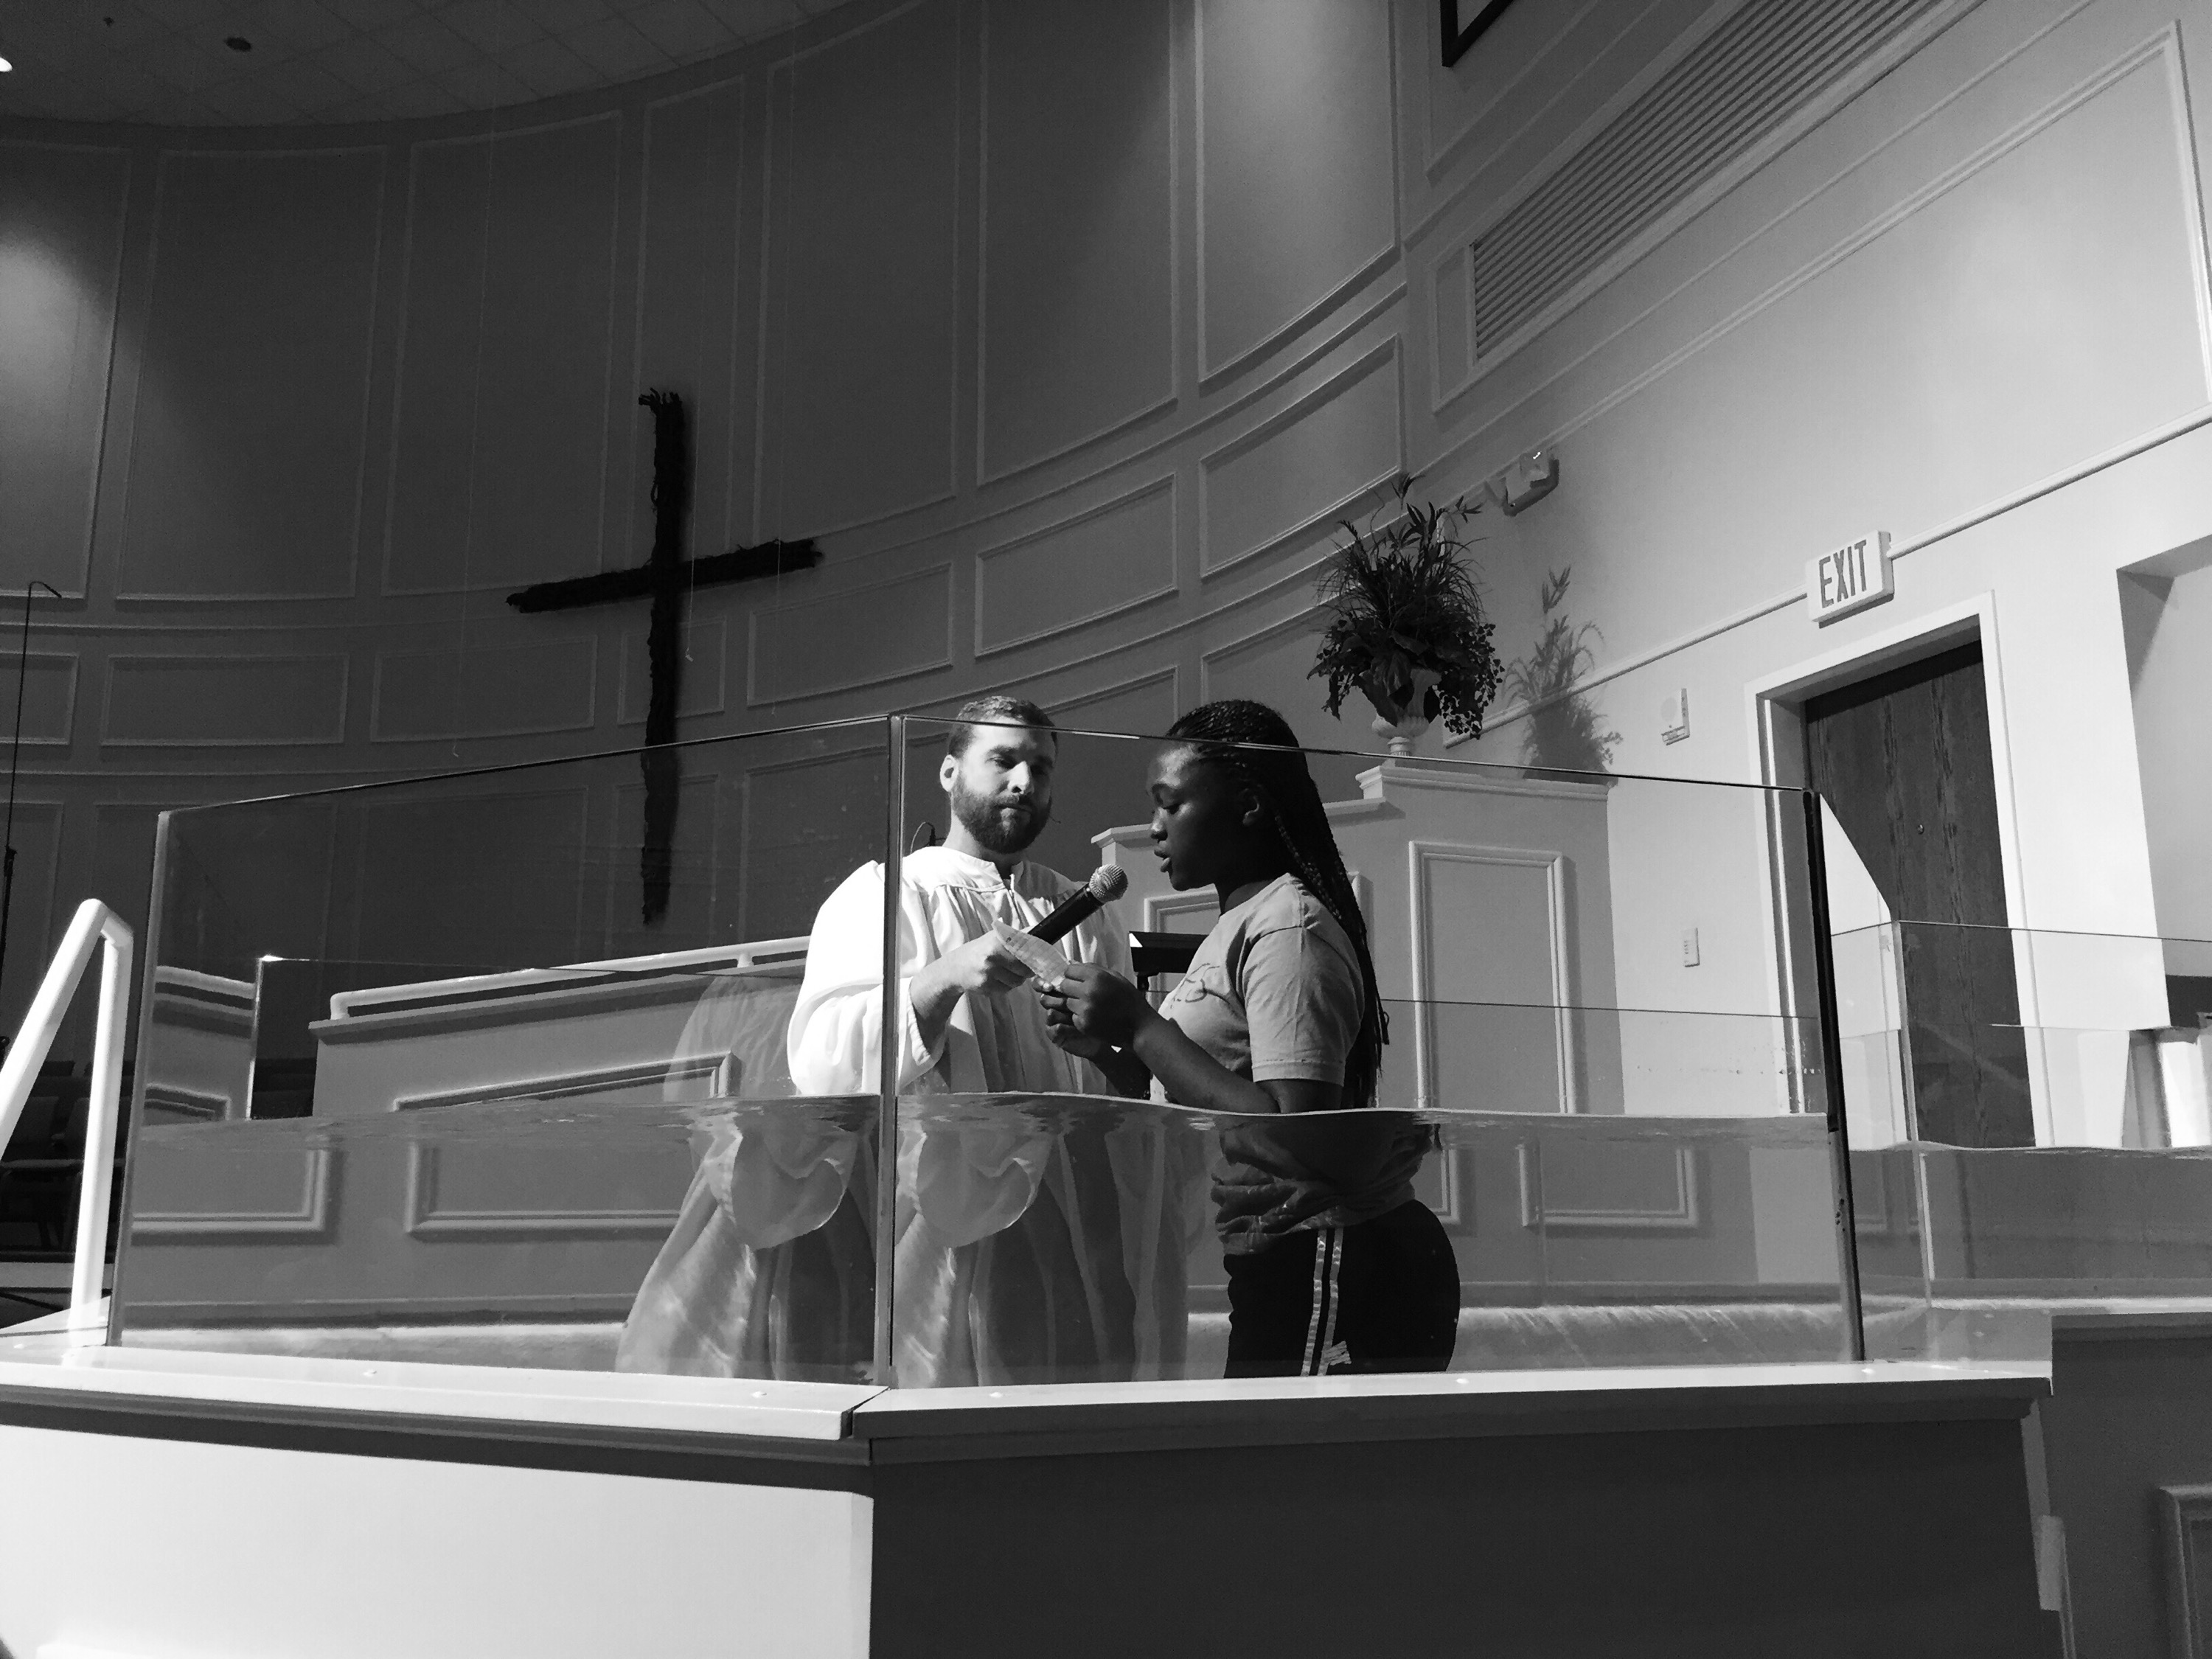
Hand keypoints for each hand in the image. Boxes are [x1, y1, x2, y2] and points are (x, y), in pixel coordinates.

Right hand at [917, 925, 1034, 1001]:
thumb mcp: (996, 937)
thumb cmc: (980, 950)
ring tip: (1005, 972)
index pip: (1028, 948)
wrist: (954, 968)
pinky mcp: (985, 985)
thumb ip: (1018, 935)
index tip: (1045, 959)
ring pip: (1017, 981)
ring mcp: (988, 971)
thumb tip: (1039, 932)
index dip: (1039, 955)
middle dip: (1028, 970)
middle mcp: (993, 953)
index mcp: (999, 939)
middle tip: (1024, 967)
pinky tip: (995, 979)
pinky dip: (1005, 986)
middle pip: (1026, 967)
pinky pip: (1006, 989)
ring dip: (1017, 979)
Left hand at [1035, 960, 1152, 1049]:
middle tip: (1083, 993)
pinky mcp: (1083, 1024)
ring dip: (1075, 1003)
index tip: (1077, 978)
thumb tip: (1075, 965)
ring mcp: (1084, 1010)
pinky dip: (1080, 1017)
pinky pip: (1073, 1016)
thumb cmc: (1130, 1001)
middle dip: (1071, 988)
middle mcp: (1088, 992)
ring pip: (1067, 1002)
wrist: (1138, 1027)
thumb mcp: (1116, 977)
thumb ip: (1095, 970)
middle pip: (1064, 986)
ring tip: (1091, 1006)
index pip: (1069, 971)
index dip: (1073, 974)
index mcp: (1097, 977)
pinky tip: (1093, 1016)